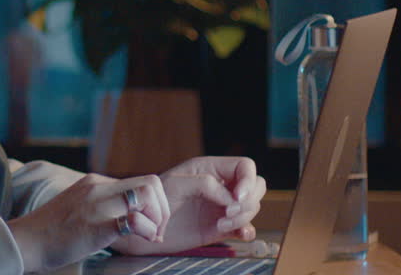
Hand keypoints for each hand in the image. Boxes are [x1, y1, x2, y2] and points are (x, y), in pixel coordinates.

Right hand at [7, 173, 167, 272]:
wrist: (25, 242)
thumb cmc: (50, 233)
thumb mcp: (78, 207)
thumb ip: (100, 205)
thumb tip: (125, 217)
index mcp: (94, 182)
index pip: (141, 182)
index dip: (155, 204)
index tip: (151, 226)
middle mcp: (98, 187)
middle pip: (151, 183)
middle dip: (162, 209)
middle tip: (156, 232)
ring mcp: (97, 204)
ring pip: (148, 194)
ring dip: (158, 218)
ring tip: (150, 237)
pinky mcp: (97, 225)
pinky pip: (135, 220)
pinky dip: (147, 230)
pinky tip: (140, 241)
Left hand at [112, 156, 266, 255]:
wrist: (144, 225)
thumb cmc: (154, 199)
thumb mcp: (176, 184)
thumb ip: (206, 185)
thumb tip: (230, 198)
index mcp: (210, 169)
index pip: (245, 166)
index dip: (248, 181)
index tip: (236, 197)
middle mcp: (220, 186)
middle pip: (255, 187)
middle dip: (248, 201)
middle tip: (227, 213)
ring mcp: (222, 207)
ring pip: (252, 207)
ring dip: (243, 217)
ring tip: (220, 224)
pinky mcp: (221, 227)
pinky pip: (246, 227)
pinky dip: (247, 231)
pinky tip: (238, 234)